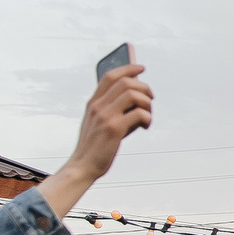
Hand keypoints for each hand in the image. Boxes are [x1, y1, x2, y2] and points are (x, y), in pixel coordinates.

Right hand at [39, 61, 156, 213]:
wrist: (82, 166)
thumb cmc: (95, 146)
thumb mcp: (99, 122)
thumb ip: (112, 108)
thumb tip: (137, 97)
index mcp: (93, 103)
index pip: (109, 76)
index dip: (128, 68)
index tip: (141, 68)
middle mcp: (97, 106)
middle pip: (125, 82)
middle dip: (144, 88)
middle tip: (151, 99)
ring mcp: (105, 116)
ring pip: (133, 94)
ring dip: (147, 103)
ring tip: (147, 116)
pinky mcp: (114, 129)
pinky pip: (139, 113)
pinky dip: (147, 118)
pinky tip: (145, 126)